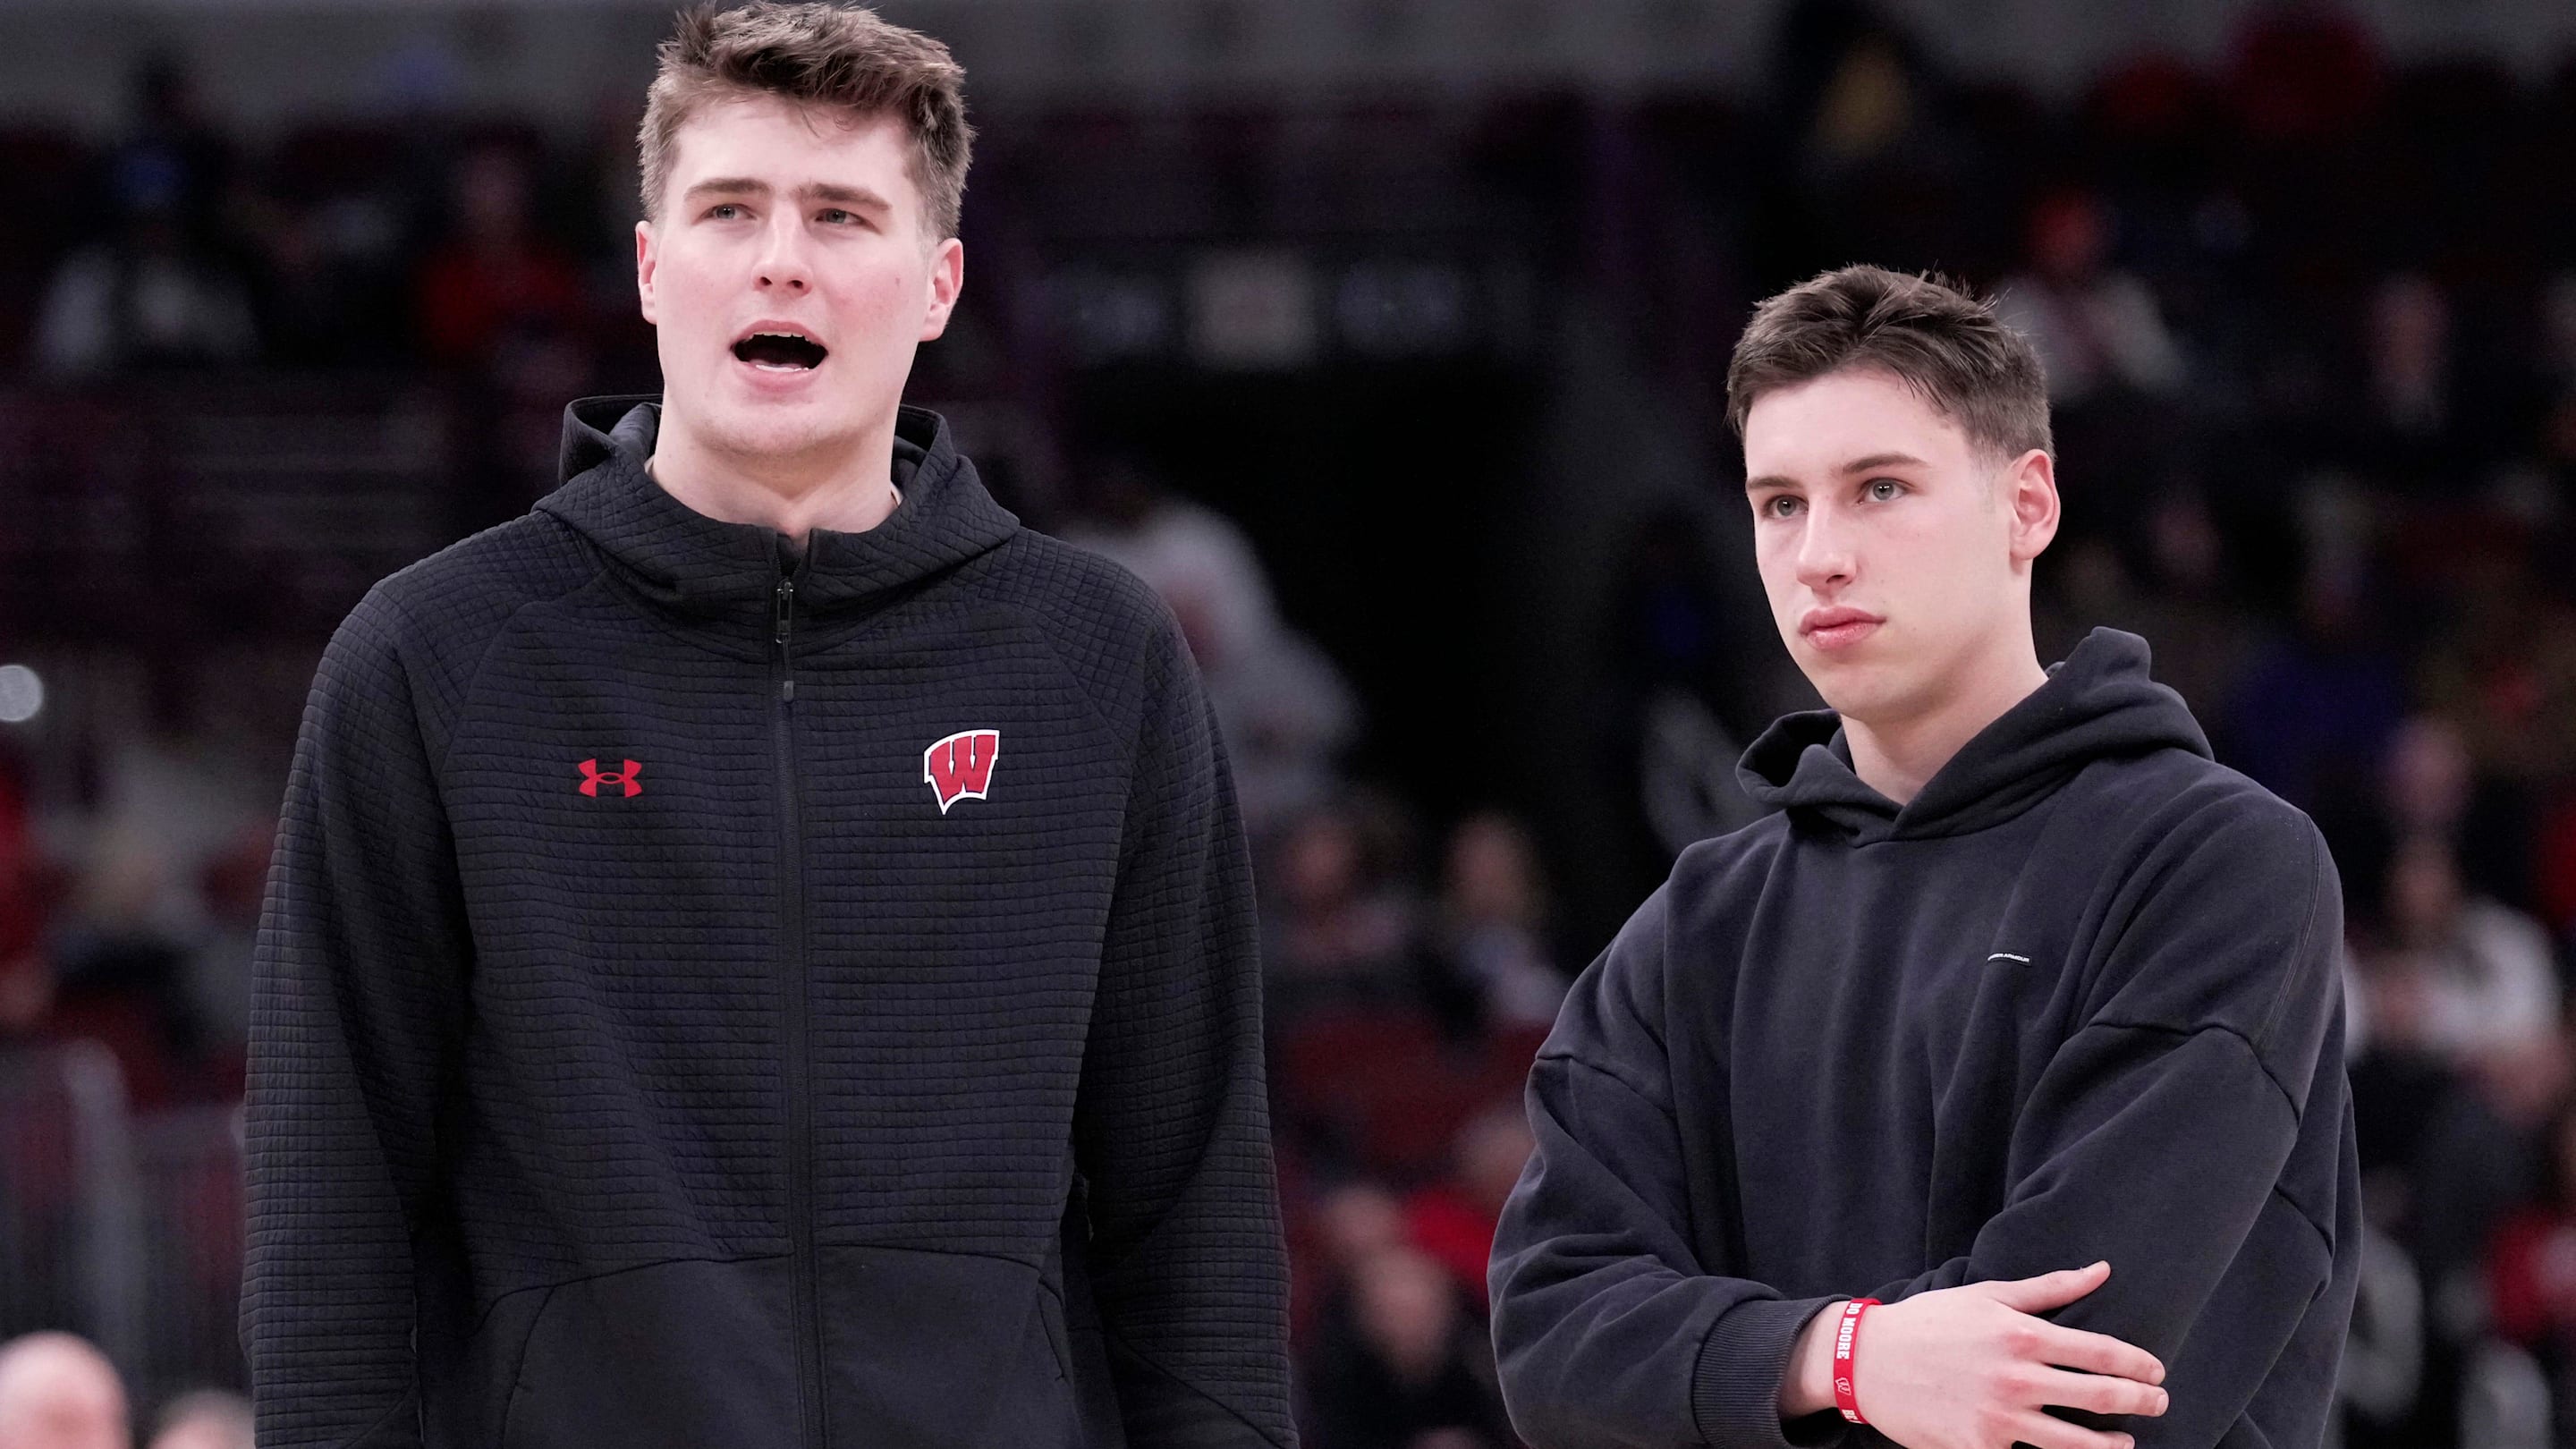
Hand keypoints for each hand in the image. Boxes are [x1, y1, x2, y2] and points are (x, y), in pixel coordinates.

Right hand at [1788, 1261, 2168, 1448]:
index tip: (2156, 1370)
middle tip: (2158, 1402)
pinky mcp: (1980, 1448)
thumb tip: (2102, 1270)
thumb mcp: (1986, 1295)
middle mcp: (2016, 1379)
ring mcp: (1999, 1421)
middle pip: (2102, 1397)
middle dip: (2142, 1401)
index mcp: (2021, 1336)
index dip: (2140, 1364)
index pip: (2103, 1352)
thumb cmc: (1930, 1323)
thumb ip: (2049, 1288)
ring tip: (2127, 1441)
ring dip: (2113, 1444)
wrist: (1868, 1363)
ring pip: (2078, 1442)